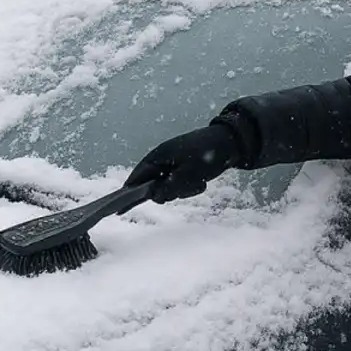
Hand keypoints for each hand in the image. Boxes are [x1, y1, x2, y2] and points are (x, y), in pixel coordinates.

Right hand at [124, 123, 243, 202]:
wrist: (230, 144)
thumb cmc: (206, 155)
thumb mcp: (187, 174)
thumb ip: (169, 187)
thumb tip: (155, 197)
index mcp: (158, 156)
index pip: (138, 176)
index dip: (130, 191)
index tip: (121, 206)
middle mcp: (163, 159)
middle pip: (153, 184)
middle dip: (167, 191)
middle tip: (183, 188)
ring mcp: (173, 163)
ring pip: (168, 186)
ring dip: (181, 189)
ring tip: (197, 182)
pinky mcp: (184, 168)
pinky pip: (180, 184)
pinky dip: (189, 186)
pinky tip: (201, 181)